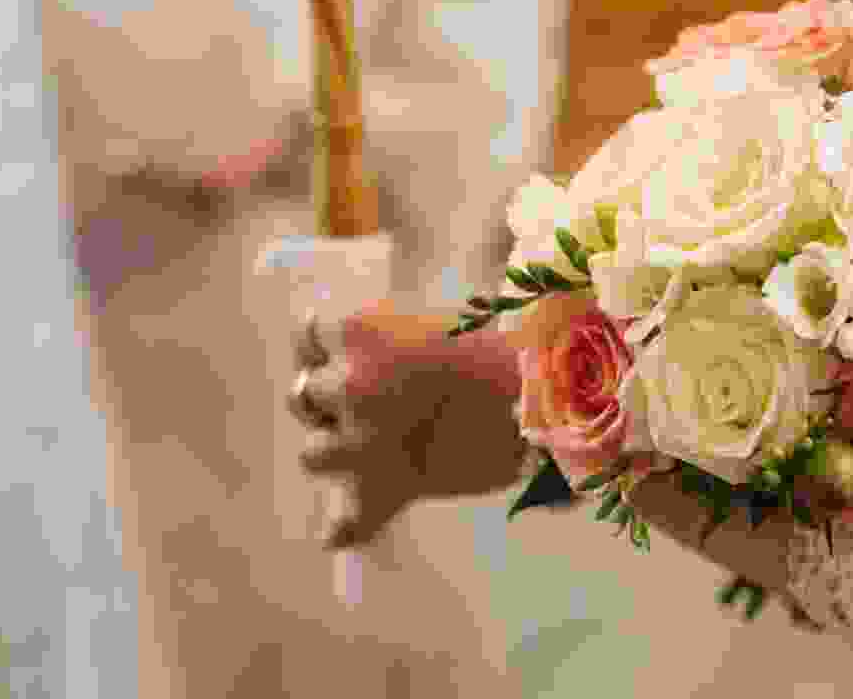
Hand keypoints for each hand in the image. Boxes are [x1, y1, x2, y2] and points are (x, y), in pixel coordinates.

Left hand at [287, 308, 532, 548]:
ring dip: (335, 453)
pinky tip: (342, 530)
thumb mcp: (440, 322)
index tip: (350, 353)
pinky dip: (346, 527)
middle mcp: (350, 383)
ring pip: (313, 454)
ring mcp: (363, 441)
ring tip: (372, 451)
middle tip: (376, 402)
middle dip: (331, 401)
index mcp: (361, 329)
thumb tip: (374, 362)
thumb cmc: (508, 342)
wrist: (548, 395)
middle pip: (304, 394)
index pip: (309, 335)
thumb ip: (394, 338)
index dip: (326, 349)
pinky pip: (346, 522)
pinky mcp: (389, 489)